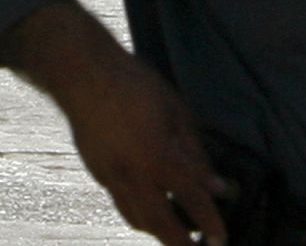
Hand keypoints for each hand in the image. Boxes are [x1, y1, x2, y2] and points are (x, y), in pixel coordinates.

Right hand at [64, 51, 228, 245]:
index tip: (221, 238)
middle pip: (162, 224)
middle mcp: (134, 176)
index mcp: (159, 157)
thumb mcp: (176, 112)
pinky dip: (140, 215)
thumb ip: (195, 152)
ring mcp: (112, 178)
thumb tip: (213, 183)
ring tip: (178, 234)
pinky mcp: (98, 175)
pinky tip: (152, 210)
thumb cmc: (136, 86)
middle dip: (183, 244)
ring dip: (160, 233)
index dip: (210, 222)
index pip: (192, 199)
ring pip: (138, 221)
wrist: (84, 76)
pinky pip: (122, 205)